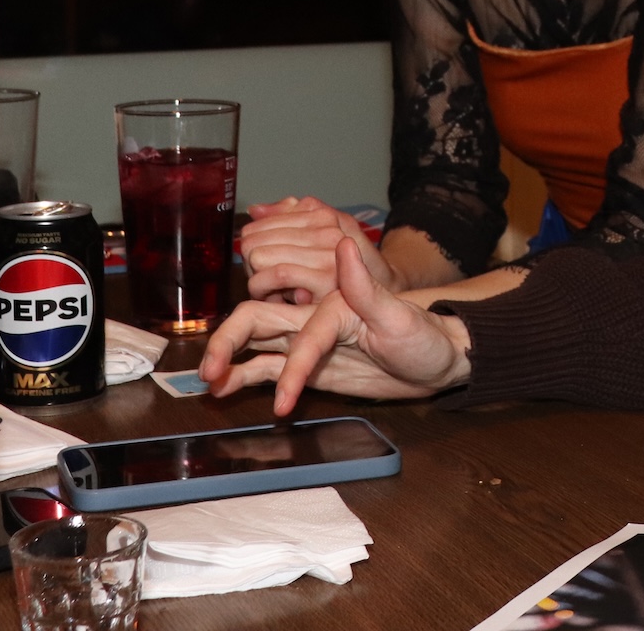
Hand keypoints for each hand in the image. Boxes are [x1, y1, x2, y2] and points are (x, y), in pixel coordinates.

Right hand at [201, 238, 472, 413]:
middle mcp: (312, 316)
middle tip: (208, 371)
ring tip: (207, 380)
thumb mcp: (401, 316)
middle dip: (228, 342)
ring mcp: (307, 340)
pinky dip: (244, 375)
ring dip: (228, 356)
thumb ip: (366, 287)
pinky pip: (268, 365)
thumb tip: (343, 245)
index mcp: (333, 302)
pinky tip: (224, 387)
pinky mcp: (308, 364)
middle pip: (257, 319)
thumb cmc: (424, 336)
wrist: (436, 360)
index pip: (301, 330)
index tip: (286, 399)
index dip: (292, 364)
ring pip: (255, 341)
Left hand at [239, 195, 393, 303]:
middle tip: (270, 281)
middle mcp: (325, 229)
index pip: (260, 222)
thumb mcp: (324, 237)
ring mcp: (327, 252)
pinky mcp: (326, 278)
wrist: (385, 296)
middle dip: (254, 264)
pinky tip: (276, 298)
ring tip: (274, 291)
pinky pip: (276, 274)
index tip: (266, 263)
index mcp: (322, 216)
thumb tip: (256, 210)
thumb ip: (290, 217)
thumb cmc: (351, 270)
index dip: (256, 247)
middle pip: (254, 240)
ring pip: (260, 256)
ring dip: (258, 280)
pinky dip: (266, 290)